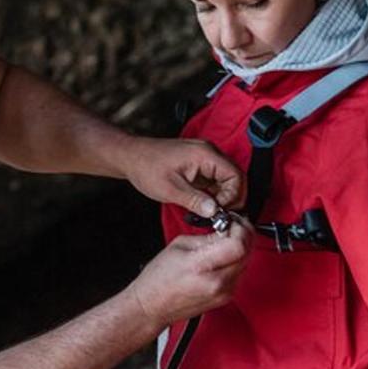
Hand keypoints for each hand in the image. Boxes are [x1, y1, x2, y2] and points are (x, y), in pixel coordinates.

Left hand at [119, 137, 244, 217]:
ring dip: (221, 198)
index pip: (236, 176)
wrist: (131, 157)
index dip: (233, 197)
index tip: (221, 211)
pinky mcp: (199, 166)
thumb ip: (195, 201)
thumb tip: (214, 212)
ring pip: (226, 181)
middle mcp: (208, 153)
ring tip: (209, 212)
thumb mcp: (170, 189)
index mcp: (205, 155)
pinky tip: (203, 205)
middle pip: (235, 178)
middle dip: (230, 199)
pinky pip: (215, 181)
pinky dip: (213, 194)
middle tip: (218, 215)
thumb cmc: (147, 167)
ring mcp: (204, 159)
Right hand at [129, 222, 250, 327]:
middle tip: (233, 226)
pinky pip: (240, 273)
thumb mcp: (179, 246)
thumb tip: (226, 229)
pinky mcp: (226, 297)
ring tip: (227, 239)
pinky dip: (236, 260)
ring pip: (246, 262)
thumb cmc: (159, 279)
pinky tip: (224, 254)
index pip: (237, 245)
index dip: (239, 229)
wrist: (152, 306)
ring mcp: (223, 293)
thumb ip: (207, 237)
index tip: (232, 222)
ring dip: (241, 247)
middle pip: (247, 253)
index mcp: (201, 267)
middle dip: (242, 235)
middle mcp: (217, 283)